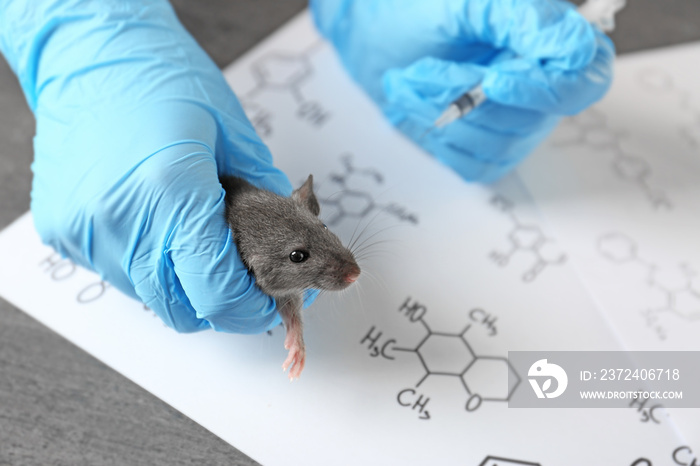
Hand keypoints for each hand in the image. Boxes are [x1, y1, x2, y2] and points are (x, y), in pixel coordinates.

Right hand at [0, 0, 293, 332]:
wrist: (89, 52)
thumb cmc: (162, 77)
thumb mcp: (233, 132)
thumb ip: (267, 195)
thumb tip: (293, 239)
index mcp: (173, 192)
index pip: (220, 293)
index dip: (253, 307)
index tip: (270, 300)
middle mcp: (123, 221)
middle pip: (186, 308)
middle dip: (224, 303)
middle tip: (245, 281)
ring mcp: (88, 231)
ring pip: (153, 297)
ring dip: (186, 286)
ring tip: (203, 247)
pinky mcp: (65, 232)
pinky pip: (121, 275)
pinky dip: (152, 267)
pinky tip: (165, 231)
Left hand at [311, 0, 614, 181]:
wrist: (369, 34)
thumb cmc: (414, 7)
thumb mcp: (466, 1)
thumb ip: (524, 18)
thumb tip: (577, 49)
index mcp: (550, 38)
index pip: (584, 81)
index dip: (543, 90)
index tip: (493, 81)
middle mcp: (541, 82)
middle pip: (530, 118)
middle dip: (465, 97)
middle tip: (421, 70)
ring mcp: (515, 119)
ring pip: (498, 142)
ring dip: (442, 114)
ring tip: (411, 80)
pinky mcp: (485, 147)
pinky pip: (474, 162)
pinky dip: (439, 138)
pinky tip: (421, 106)